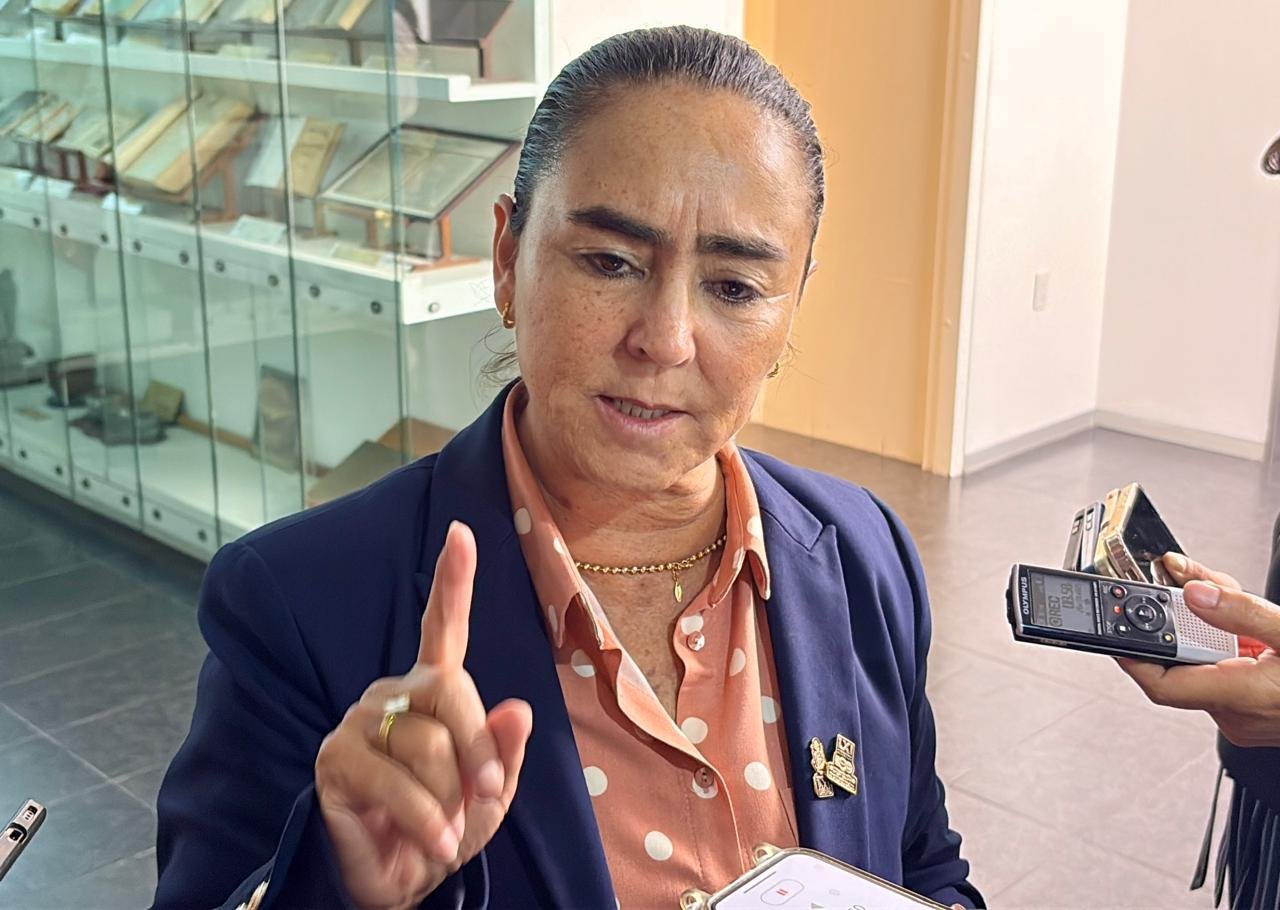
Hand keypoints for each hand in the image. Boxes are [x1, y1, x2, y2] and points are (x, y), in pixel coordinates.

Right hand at [314, 521, 533, 909]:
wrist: (403, 879)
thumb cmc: (449, 824)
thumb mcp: (491, 792)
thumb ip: (504, 750)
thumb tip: (517, 708)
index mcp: (435, 688)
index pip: (443, 626)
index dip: (453, 580)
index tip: (462, 533)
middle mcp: (394, 692)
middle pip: (451, 692)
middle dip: (479, 750)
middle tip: (486, 793)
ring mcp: (359, 721)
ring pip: (429, 744)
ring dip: (450, 797)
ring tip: (445, 827)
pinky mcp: (336, 760)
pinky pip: (396, 782)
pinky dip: (425, 820)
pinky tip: (431, 844)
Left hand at [1116, 553, 1279, 747]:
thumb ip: (1242, 611)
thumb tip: (1192, 588)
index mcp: (1244, 698)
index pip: (1162, 686)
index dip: (1130, 658)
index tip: (1111, 629)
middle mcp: (1238, 713)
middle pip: (1181, 665)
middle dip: (1175, 623)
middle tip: (1174, 585)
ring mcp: (1246, 715)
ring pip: (1202, 665)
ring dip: (1201, 630)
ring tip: (1214, 594)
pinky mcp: (1255, 709)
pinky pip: (1223, 672)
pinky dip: (1222, 643)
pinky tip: (1239, 623)